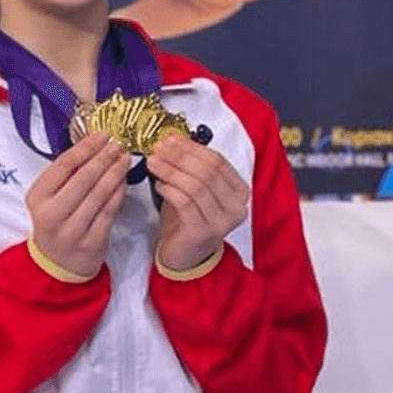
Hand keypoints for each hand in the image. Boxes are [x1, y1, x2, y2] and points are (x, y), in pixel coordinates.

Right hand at [26, 132, 131, 278]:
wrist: (58, 262)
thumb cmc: (56, 221)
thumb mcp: (49, 197)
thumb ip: (66, 174)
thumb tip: (93, 142)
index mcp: (37, 198)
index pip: (63, 165)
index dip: (86, 147)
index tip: (102, 135)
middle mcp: (52, 215)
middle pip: (83, 178)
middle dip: (104, 157)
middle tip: (118, 144)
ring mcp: (72, 231)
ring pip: (99, 194)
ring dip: (115, 172)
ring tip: (124, 158)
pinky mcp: (91, 242)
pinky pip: (110, 211)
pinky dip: (119, 192)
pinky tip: (124, 180)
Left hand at [146, 134, 248, 272]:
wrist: (186, 254)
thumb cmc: (190, 217)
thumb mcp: (194, 187)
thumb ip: (189, 165)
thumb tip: (171, 138)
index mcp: (239, 191)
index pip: (217, 161)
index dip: (192, 147)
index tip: (169, 139)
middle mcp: (236, 206)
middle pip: (207, 171)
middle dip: (179, 157)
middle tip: (158, 149)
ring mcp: (222, 221)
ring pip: (196, 186)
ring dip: (171, 171)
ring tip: (153, 163)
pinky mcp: (204, 233)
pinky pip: (186, 204)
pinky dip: (170, 190)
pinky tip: (158, 185)